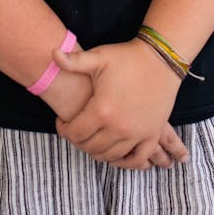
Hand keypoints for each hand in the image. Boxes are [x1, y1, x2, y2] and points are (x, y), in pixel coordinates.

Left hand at [53, 40, 189, 168]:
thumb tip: (52, 52)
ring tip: (93, 139)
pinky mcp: (152, 134)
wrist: (161, 58)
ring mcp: (137, 133)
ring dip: (97, 151)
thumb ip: (74, 61)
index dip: (63, 130)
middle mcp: (118, 127)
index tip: (62, 122)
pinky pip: (137, 159)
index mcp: (101, 110)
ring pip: (110, 155)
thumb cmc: (127, 57)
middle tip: (76, 131)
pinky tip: (116, 156)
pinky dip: (125, 162)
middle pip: (90, 147)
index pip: (74, 133)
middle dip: (78, 141)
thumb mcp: (98, 57)